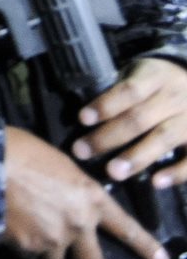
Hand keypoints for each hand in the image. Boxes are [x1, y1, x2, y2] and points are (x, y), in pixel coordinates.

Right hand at [3, 126, 167, 258]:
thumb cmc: (21, 150)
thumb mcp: (58, 165)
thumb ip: (70, 191)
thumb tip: (65, 206)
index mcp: (90, 197)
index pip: (125, 227)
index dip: (145, 245)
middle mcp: (78, 224)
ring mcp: (52, 239)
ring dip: (44, 258)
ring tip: (30, 238)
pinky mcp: (26, 246)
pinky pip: (26, 255)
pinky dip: (20, 246)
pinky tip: (9, 226)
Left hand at [72, 58, 186, 185]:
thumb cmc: (155, 84)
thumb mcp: (139, 76)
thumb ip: (118, 93)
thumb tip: (85, 120)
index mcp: (155, 77)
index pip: (129, 90)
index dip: (105, 105)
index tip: (82, 119)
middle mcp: (175, 96)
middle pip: (140, 117)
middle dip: (108, 137)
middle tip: (82, 151)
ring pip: (164, 137)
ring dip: (137, 156)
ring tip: (113, 172)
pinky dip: (176, 172)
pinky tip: (156, 182)